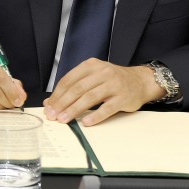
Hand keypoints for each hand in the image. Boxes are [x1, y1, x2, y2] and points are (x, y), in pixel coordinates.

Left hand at [43, 59, 164, 125]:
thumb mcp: (93, 76)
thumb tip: (51, 102)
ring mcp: (114, 84)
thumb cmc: (112, 80)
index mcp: (91, 65)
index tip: (48, 107)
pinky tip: (85, 122)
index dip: (57, 94)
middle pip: (77, 89)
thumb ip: (74, 86)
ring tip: (63, 119)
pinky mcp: (123, 97)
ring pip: (90, 98)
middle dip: (62, 103)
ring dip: (74, 110)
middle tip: (52, 115)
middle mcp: (102, 72)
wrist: (141, 81)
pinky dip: (95, 116)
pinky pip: (107, 108)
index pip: (69, 80)